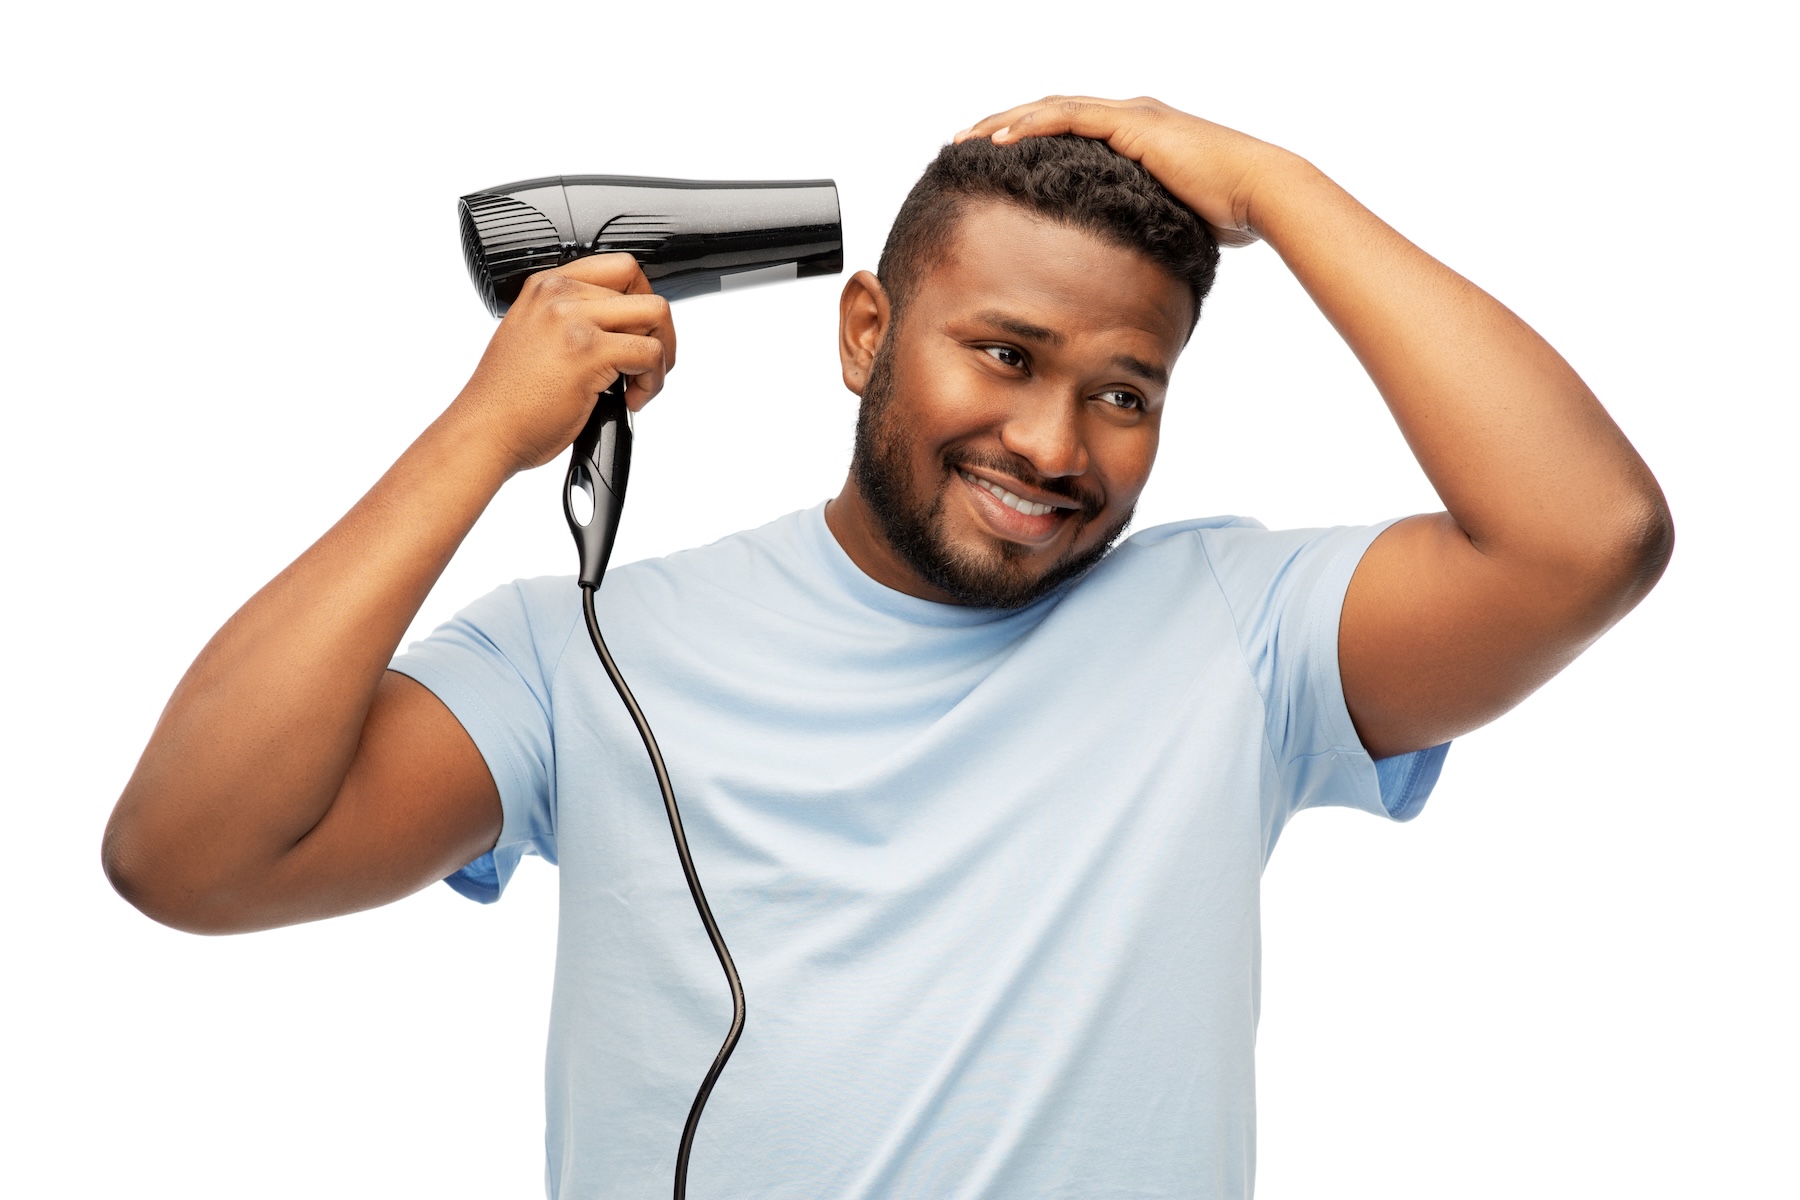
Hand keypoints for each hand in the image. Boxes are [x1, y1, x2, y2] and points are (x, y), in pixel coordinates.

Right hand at [449, 253, 677, 475]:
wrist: (486, 432)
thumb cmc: (510, 400)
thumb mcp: (536, 338)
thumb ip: (574, 320)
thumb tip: (625, 326)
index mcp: (545, 286)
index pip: (619, 268)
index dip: (641, 301)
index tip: (639, 332)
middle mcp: (558, 295)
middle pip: (643, 289)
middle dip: (659, 331)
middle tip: (647, 365)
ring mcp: (572, 320)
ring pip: (656, 315)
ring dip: (662, 354)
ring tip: (640, 383)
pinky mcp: (588, 351)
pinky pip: (651, 353)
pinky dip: (654, 382)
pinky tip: (631, 400)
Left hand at [955, 96, 1294, 246]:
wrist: (1260, 196)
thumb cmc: (1227, 218)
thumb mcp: (1170, 224)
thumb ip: (1142, 233)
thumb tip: (1123, 271)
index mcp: (1134, 138)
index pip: (1066, 131)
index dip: (1025, 142)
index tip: (988, 162)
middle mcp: (1128, 117)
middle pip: (1049, 113)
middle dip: (1001, 125)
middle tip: (960, 143)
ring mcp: (1130, 116)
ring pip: (1049, 108)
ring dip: (1003, 121)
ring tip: (965, 139)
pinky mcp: (1132, 123)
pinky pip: (1067, 116)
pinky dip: (1030, 125)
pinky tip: (998, 140)